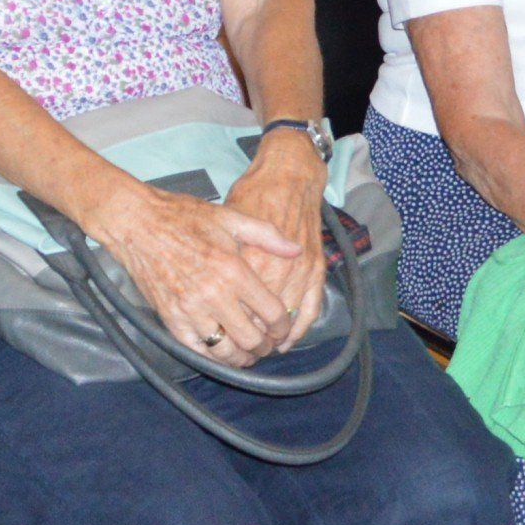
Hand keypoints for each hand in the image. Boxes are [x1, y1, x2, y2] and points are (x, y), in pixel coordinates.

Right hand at [89, 179, 298, 364]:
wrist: (137, 223)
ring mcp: (190, 310)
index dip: (283, 326)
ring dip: (242, 358)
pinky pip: (198, 351)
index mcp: (232, 269)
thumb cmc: (182, 216)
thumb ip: (265, 235)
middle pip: (252, 339)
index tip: (282, 328)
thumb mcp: (229, 217)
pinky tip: (221, 352)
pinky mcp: (170, 319)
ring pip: (226, 352)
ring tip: (246, 353)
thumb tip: (295, 249)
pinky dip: (213, 357)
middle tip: (267, 345)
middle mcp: (214, 294)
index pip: (272, 313)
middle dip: (265, 347)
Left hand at [222, 134, 334, 349]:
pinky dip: (300, 330)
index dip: (226, 326)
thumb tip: (207, 285)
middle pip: (259, 320)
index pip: (236, 308)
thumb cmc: (252, 194)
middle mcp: (276, 271)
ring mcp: (300, 273)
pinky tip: (286, 342)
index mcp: (248, 261)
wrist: (288, 176)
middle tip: (236, 347)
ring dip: (272, 339)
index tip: (218, 334)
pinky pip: (311, 310)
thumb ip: (220, 256)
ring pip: (285, 320)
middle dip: (247, 338)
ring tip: (258, 349)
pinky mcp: (317, 271)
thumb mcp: (226, 221)